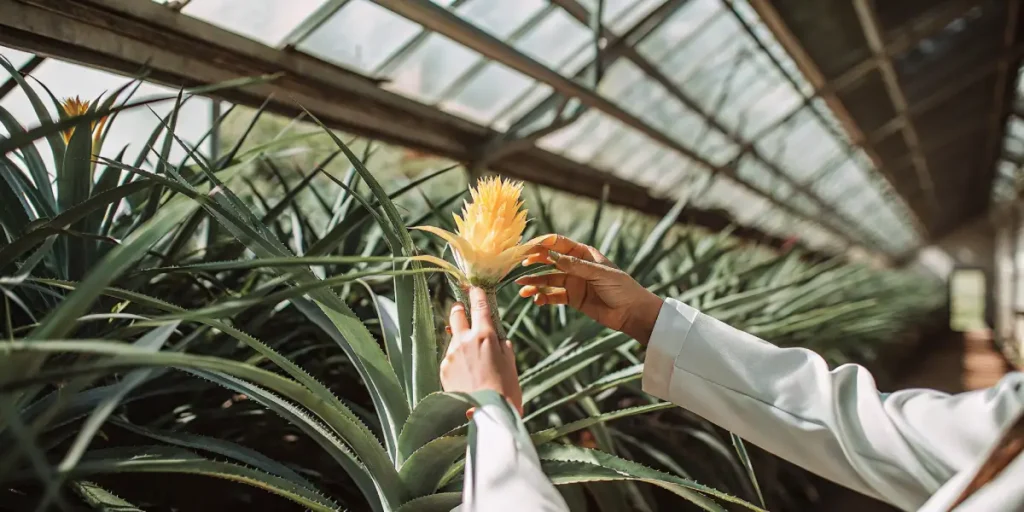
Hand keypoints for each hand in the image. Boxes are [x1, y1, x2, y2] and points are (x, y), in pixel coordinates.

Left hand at [441, 287, 522, 415]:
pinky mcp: (444, 369)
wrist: (488, 413)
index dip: (476, 294)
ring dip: (461, 341)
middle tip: (464, 311)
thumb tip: (496, 336)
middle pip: (456, 314)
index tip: (474, 288)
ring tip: (473, 360)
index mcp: (485, 335)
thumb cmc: (506, 389)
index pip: (479, 305)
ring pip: (453, 338)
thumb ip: (501, 344)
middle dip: (460, 310)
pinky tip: (467, 374)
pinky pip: (450, 357)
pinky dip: (457, 360)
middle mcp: (464, 340)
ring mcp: (451, 355)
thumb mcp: (510, 362)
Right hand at [517, 235, 663, 344]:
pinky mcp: (573, 298)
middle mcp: (576, 266)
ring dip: (534, 283)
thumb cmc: (622, 288)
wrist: (632, 312)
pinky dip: (543, 297)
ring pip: (548, 280)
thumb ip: (576, 266)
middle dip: (533, 263)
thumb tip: (552, 256)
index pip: (558, 244)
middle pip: (549, 261)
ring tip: (521, 288)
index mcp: (584, 253)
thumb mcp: (600, 274)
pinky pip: (553, 296)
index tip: (527, 248)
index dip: (542, 244)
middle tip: (519, 266)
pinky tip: (535, 300)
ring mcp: (573, 282)